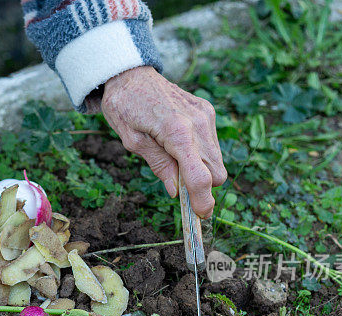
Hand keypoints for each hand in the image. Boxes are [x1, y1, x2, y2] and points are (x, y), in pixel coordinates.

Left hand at [101, 66, 226, 216]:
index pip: (199, 176)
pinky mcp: (207, 110)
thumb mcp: (132, 141)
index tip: (201, 215)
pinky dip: (200, 154)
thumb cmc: (125, 106)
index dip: (202, 200)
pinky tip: (178, 144)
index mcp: (177, 131)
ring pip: (217, 160)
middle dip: (201, 185)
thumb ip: (158, 165)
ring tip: (172, 158)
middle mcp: (198, 122)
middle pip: (216, 172)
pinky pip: (212, 144)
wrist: (131, 73)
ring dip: (200, 169)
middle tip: (177, 184)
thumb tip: (176, 192)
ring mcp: (205, 115)